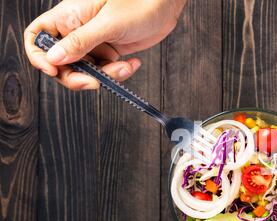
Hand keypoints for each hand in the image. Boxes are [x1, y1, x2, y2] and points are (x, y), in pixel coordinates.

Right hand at [24, 0, 185, 89]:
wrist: (165, 5)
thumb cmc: (140, 3)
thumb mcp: (108, 24)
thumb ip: (81, 42)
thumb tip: (54, 58)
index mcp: (69, 16)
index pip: (38, 35)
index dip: (39, 55)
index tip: (53, 70)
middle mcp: (77, 30)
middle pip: (60, 61)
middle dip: (76, 76)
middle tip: (94, 83)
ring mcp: (93, 42)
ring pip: (85, 70)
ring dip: (104, 76)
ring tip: (124, 67)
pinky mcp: (109, 51)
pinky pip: (104, 70)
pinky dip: (117, 73)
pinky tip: (132, 63)